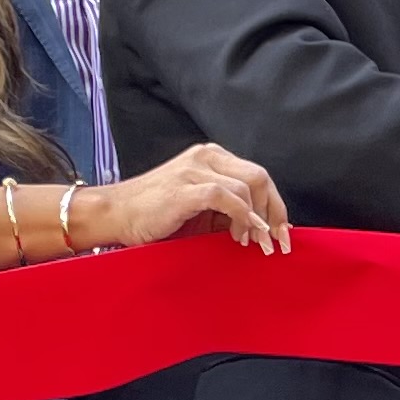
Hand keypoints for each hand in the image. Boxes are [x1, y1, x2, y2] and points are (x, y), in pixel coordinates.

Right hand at [72, 144, 291, 255]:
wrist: (117, 215)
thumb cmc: (157, 216)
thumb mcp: (202, 212)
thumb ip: (230, 213)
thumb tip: (265, 229)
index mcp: (213, 158)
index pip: (258, 176)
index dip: (276, 206)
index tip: (282, 234)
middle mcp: (207, 156)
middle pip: (260, 178)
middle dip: (273, 213)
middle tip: (273, 243)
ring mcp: (195, 169)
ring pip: (247, 186)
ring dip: (256, 220)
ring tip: (249, 243)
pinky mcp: (186, 186)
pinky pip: (227, 197)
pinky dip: (242, 217)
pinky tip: (240, 236)